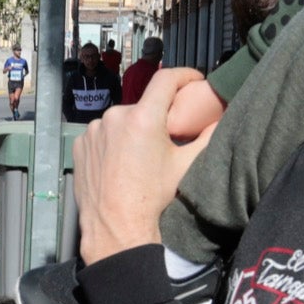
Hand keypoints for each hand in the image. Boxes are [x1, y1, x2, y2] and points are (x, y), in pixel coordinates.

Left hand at [73, 67, 217, 265]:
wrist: (116, 227)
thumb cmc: (152, 199)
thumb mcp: (186, 166)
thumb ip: (208, 138)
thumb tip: (223, 120)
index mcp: (144, 117)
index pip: (166, 79)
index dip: (185, 75)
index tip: (194, 80)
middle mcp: (115, 117)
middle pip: (144, 106)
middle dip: (158, 116)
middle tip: (169, 136)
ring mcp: (94, 130)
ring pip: (122, 120)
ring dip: (133, 130)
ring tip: (141, 156)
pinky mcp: (80, 144)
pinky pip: (102, 134)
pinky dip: (112, 142)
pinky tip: (120, 163)